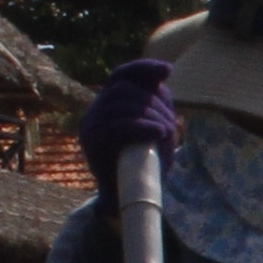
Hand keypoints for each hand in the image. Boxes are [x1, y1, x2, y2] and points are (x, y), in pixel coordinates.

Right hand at [79, 59, 178, 196]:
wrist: (130, 194)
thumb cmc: (147, 160)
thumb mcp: (157, 126)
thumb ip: (157, 102)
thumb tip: (164, 73)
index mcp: (110, 102)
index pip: (122, 74)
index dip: (143, 68)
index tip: (168, 71)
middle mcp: (96, 109)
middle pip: (125, 88)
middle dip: (154, 103)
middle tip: (171, 125)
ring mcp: (91, 124)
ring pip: (122, 104)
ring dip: (152, 116)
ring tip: (166, 133)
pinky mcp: (92, 141)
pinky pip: (117, 125)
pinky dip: (142, 127)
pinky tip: (158, 133)